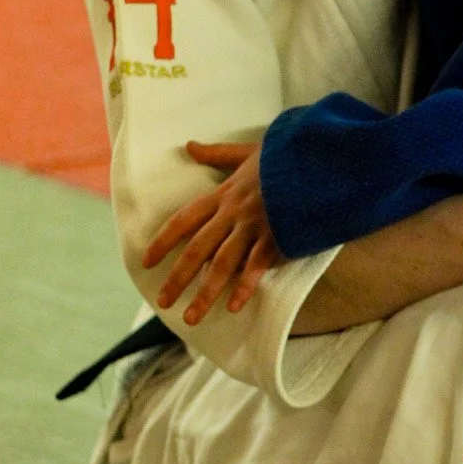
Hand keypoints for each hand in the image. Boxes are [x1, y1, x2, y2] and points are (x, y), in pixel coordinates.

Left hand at [141, 141, 282, 326]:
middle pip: (197, 250)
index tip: (146, 261)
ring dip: (205, 293)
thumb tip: (190, 145)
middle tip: (163, 302)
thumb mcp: (247, 151)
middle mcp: (232, 213)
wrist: (317, 158)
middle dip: (177, 278)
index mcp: (223, 194)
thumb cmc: (284, 157)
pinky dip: (245, 286)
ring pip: (222, 264)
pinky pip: (256, 266)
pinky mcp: (277, 236)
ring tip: (191, 318)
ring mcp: (254, 227)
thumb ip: (217, 154)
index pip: (183, 220)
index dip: (163, 241)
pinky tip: (234, 307)